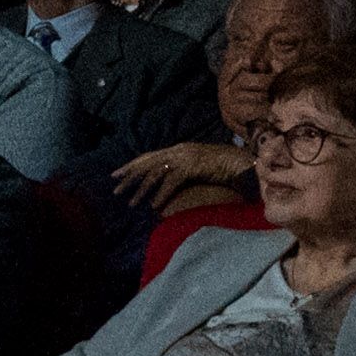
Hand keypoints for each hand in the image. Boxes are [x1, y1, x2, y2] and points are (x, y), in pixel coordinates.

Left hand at [111, 141, 244, 209]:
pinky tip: (154, 206)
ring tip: (131, 203)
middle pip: (146, 163)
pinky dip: (161, 194)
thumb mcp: (196, 166)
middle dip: (129, 176)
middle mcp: (177, 151)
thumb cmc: (221, 166)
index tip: (116, 175)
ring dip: (141, 190)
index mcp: (177, 149)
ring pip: (155, 174)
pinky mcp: (192, 167)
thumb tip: (165, 182)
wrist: (240, 162)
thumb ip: (181, 170)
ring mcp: (184, 157)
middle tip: (115, 189)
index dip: (131, 166)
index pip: (148, 157)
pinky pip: (171, 182)